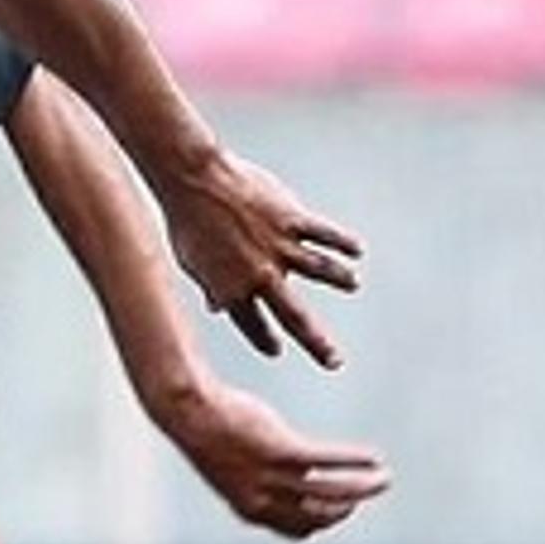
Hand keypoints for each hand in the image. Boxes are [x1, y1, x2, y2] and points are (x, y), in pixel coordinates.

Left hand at [153, 379, 389, 540]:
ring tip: (383, 479)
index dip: (324, 522)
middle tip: (368, 491)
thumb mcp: (238, 470)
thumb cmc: (212, 436)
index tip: (340, 507)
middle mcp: (263, 501)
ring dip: (364, 488)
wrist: (190, 413)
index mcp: (252, 510)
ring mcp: (272, 478)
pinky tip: (373, 458)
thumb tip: (299, 479)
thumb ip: (266, 482)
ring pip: (332, 493)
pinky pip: (329, 461)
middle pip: (320, 517)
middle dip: (349, 508)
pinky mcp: (282, 451)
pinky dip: (356, 462)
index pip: (300, 530)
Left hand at [158, 154, 364, 369]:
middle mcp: (260, 275)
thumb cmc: (187, 221)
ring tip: (352, 284)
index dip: (263, 340)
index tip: (275, 350)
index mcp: (231, 290)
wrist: (194, 181)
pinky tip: (357, 250)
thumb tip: (216, 308)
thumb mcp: (192, 263)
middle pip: (295, 317)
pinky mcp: (291, 219)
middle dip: (316, 343)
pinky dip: (343, 243)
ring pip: (319, 270)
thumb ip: (210, 286)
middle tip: (334, 362)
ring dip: (338, 279)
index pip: (253, 325)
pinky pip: (324, 234)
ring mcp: (279, 247)